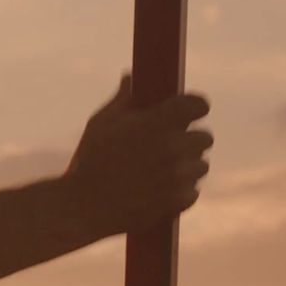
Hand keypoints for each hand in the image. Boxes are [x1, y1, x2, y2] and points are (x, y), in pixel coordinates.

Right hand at [63, 74, 212, 238]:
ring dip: (186, 168)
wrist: (81, 208)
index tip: (188, 113)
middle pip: (205, 137)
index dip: (194, 107)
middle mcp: (173, 146)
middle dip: (188, 141)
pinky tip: (157, 192)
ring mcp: (178, 176)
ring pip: (200, 166)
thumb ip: (123, 100)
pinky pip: (193, 192)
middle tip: (168, 148)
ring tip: (159, 173)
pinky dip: (180, 193)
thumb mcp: (100, 124)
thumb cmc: (89, 162)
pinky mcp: (179, 201)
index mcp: (156, 122)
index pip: (198, 104)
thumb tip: (130, 78)